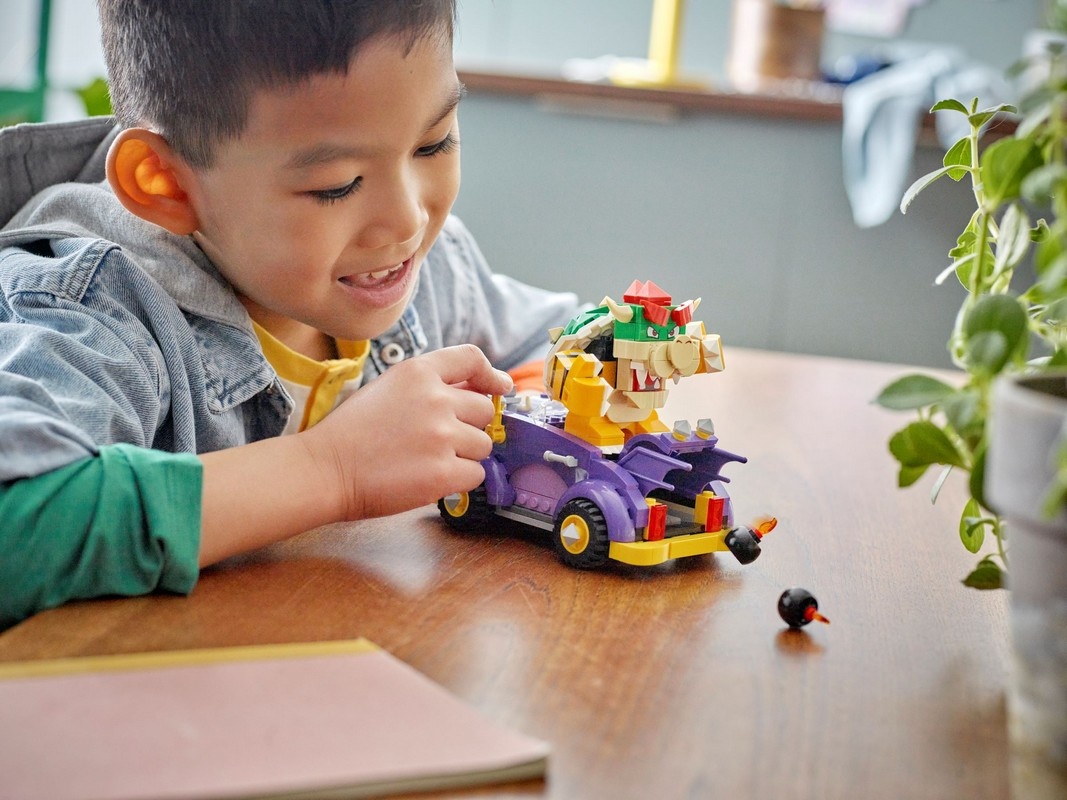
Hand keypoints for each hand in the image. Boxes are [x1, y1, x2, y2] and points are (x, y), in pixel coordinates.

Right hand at [303, 344, 512, 519]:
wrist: (325, 469)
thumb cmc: (351, 433)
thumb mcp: (388, 389)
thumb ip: (428, 387)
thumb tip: (475, 392)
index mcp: (419, 372)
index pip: (471, 358)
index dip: (491, 374)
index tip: (500, 387)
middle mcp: (436, 399)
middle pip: (484, 409)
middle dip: (469, 425)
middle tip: (438, 440)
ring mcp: (442, 436)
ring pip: (483, 444)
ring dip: (463, 455)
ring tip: (426, 460)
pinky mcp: (444, 472)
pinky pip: (476, 474)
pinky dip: (459, 480)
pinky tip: (428, 478)